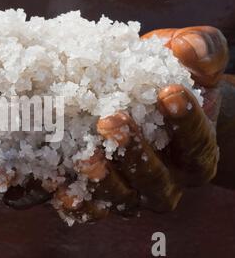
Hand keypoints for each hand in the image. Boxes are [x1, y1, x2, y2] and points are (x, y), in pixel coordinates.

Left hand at [52, 26, 229, 221]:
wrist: (145, 110)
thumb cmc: (166, 82)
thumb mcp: (189, 60)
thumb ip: (201, 51)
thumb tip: (188, 49)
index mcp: (195, 152)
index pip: (197, 143)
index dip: (186, 122)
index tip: (168, 92)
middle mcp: (168, 181)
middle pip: (155, 178)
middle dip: (134, 153)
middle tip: (110, 122)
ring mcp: (134, 194)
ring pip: (123, 199)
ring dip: (102, 181)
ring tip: (82, 158)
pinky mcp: (105, 198)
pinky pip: (92, 208)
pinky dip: (76, 202)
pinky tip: (56, 187)